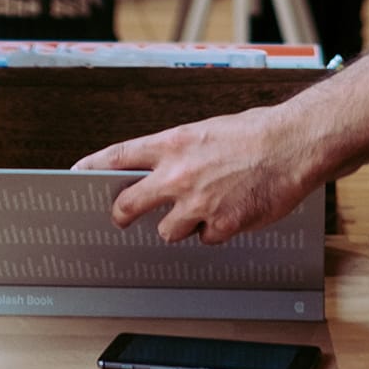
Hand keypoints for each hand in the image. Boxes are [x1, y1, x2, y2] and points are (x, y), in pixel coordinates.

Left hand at [71, 104, 310, 244]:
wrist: (292, 145)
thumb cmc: (256, 132)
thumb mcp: (209, 130)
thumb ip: (182, 150)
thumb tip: (165, 168)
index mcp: (174, 143)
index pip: (120, 155)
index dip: (94, 166)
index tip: (76, 174)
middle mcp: (178, 173)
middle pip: (128, 204)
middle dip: (121, 214)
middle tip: (122, 216)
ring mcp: (197, 203)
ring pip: (166, 231)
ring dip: (180, 225)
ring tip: (205, 207)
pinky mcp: (219, 225)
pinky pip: (205, 238)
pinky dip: (215, 230)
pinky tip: (233, 211)